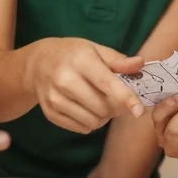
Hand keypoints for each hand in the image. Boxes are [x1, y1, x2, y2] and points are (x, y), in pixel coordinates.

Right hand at [23, 38, 144, 133]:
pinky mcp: (50, 113)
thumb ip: (118, 60)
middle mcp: (65, 80)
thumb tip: (140, 64)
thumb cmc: (72, 54)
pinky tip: (86, 108)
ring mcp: (55, 98)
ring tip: (100, 102)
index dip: (126, 98)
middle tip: (118, 101)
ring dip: (104, 117)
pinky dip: (89, 122)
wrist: (37, 63)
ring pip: (93, 122)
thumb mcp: (95, 49)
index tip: (140, 111)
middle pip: (102, 107)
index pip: (107, 83)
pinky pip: (81, 128)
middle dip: (116, 108)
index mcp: (80, 60)